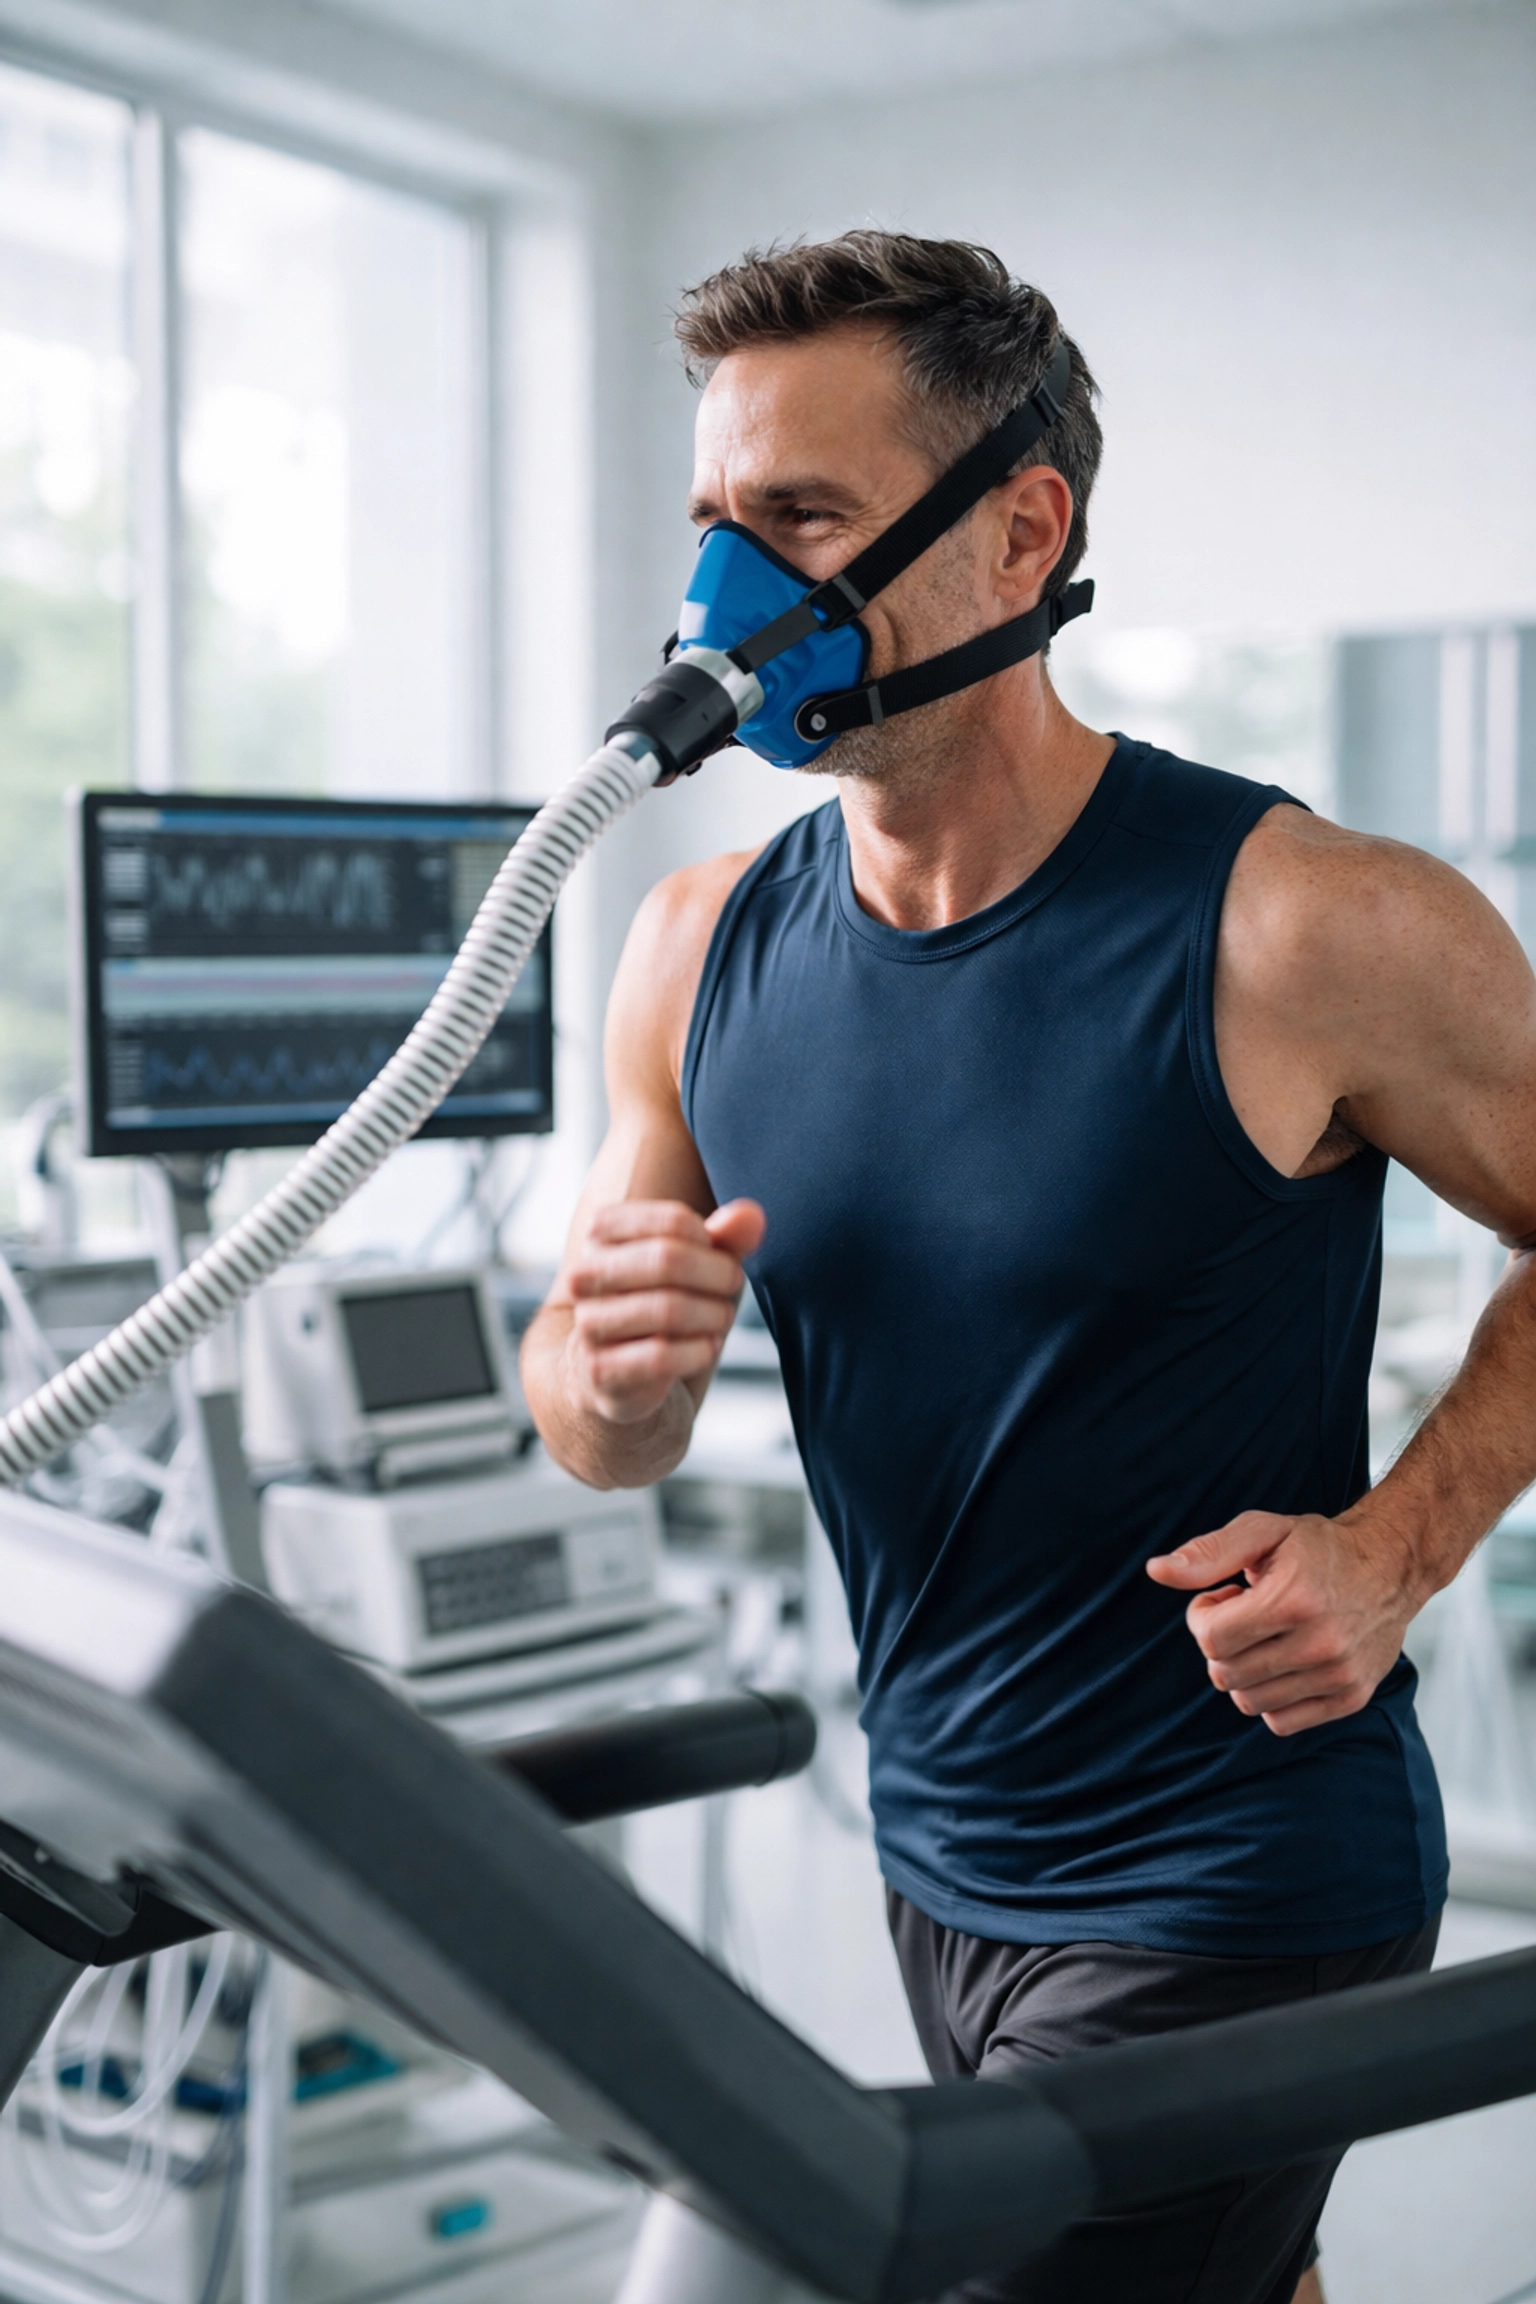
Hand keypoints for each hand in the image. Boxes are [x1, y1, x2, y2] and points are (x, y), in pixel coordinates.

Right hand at [565, 1198, 765, 1425]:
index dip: (711, 1242)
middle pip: (669, 1259)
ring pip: (668, 1309)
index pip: (673, 1221)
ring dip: (712, 1315)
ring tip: (721, 1318)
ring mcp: (588, 1323)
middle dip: (718, 1275)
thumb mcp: (697, 1261)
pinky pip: (663, 1356)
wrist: (620, 1372)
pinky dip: (699, 1351)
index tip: (718, 1256)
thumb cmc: (662, 1300)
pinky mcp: (600, 1369)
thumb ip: (725, 1236)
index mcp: (601, 1232)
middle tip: (732, 1285)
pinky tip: (705, 1348)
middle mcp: (584, 1274)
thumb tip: (751, 1216)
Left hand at [1145, 1508, 1419, 1736]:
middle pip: (1225, 1673)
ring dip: (1245, 1671)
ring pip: (1249, 1702)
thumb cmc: (1319, 1547)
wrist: (1391, 1565)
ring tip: (1268, 1637)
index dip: (1203, 1618)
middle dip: (1222, 1644)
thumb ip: (1209, 1553)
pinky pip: (1281, 1722)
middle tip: (1247, 1615)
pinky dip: (1270, 1698)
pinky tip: (1284, 1662)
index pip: (1211, 1640)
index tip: (1223, 1598)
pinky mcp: (1351, 1698)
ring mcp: (1339, 1675)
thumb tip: (1156, 1571)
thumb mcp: (1262, 1532)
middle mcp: (1320, 1643)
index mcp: (1293, 1599)